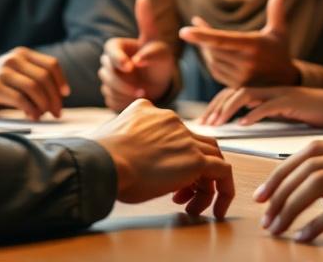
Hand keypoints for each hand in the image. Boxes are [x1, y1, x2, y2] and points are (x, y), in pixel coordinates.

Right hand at [0, 46, 69, 119]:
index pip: (51, 65)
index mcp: (22, 54)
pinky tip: (33, 116)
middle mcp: (13, 59)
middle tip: (57, 112)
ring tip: (45, 115)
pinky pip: (20, 99)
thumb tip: (59, 95)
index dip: (61, 81)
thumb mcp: (15, 74)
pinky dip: (31, 109)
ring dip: (44, 104)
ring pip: (34, 88)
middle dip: (54, 97)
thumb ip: (33, 77)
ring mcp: (2, 72)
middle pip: (44, 78)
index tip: (65, 95)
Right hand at [91, 99, 234, 216]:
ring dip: (205, 184)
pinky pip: (223, 172)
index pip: (174, 132)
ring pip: (212, 157)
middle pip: (196, 143)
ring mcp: (185, 138)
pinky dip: (224, 190)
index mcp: (149, 111)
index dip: (173, 157)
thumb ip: (125, 140)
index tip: (161, 180)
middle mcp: (172, 120)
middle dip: (192, 170)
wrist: (101, 163)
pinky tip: (217, 210)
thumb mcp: (110, 139)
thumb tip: (123, 156)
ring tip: (191, 207)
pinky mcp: (196, 160)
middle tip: (178, 196)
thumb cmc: (98, 159)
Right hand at [99, 0, 175, 111]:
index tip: (130, 66)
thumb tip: (142, 2)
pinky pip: (110, 99)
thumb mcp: (158, 43)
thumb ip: (148, 23)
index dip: (118, 58)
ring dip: (126, 92)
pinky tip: (136, 99)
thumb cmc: (160, 60)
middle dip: (124, 81)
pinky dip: (124, 101)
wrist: (161, 85)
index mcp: (117, 46)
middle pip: (107, 71)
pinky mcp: (109, 94)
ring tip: (143, 93)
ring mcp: (107, 78)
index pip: (110, 49)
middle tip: (142, 88)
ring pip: (107, 87)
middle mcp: (108, 61)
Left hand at [179, 0, 298, 86]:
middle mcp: (246, 63)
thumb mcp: (280, 31)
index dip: (203, 35)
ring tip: (205, 38)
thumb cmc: (280, 51)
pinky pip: (214, 70)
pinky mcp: (234, 86)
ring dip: (206, 48)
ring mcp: (240, 77)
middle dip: (202, 37)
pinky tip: (213, 51)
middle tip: (194, 26)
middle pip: (214, 49)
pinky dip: (211, 59)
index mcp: (254, 46)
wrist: (284, 84)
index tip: (183, 31)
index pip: (223, 40)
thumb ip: (277, 10)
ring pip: (212, 60)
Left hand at [199, 86, 322, 130]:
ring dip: (228, 108)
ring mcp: (279, 93)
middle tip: (204, 124)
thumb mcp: (282, 112)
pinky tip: (243, 124)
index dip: (215, 105)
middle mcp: (269, 88)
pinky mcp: (292, 101)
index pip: (232, 93)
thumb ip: (264, 113)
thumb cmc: (311, 112)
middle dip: (216, 106)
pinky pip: (269, 105)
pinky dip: (254, 113)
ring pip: (246, 94)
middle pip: (234, 91)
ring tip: (218, 123)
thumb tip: (243, 123)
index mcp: (264, 91)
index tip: (204, 121)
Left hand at [253, 137, 322, 241]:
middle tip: (263, 212)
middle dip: (279, 187)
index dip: (284, 169)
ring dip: (291, 206)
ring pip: (318, 183)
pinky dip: (316, 223)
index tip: (267, 191)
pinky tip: (305, 237)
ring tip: (278, 228)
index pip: (312, 150)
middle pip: (308, 163)